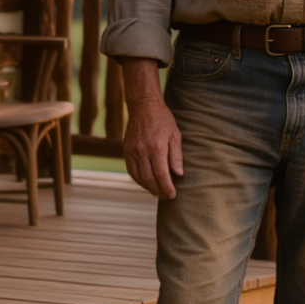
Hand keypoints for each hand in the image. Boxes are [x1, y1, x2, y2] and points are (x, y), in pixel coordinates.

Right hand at [121, 58, 183, 198]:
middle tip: (166, 196)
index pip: (162, 174)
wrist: (143, 106)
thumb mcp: (175, 135)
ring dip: (148, 188)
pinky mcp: (126, 150)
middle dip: (159, 191)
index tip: (173, 195)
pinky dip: (139, 180)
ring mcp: (132, 151)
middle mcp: (142, 151)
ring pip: (139, 177)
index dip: (167, 187)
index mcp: (156, 147)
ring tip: (157, 192)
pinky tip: (146, 183)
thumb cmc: (163, 120)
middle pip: (149, 179)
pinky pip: (131, 171)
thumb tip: (178, 175)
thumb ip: (176, 156)